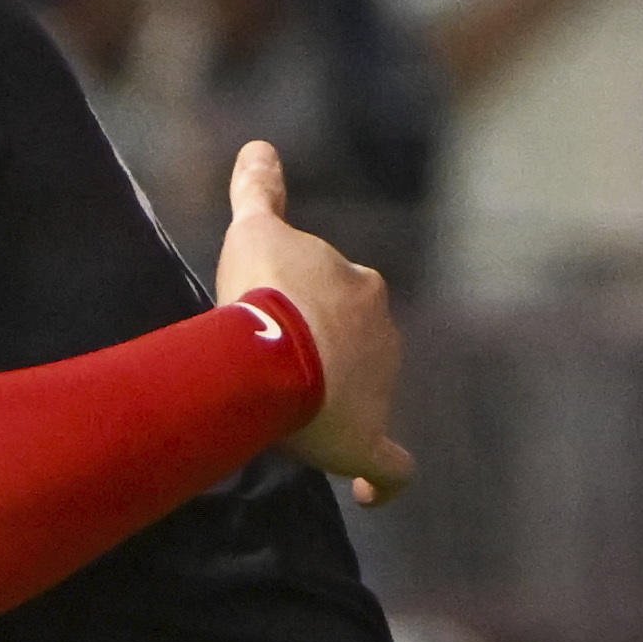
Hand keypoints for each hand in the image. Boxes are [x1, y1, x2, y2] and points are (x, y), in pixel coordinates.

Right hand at [219, 143, 412, 507]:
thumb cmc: (263, 293)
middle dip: (328, 360)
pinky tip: (368, 496)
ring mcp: (379, 389)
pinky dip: (382, 482)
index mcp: (358, 286)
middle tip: (275, 375)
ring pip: (366, 399)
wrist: (276, 351)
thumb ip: (258, 192)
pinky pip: (388, 468)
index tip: (284, 328)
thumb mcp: (254, 232)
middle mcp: (381, 333)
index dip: (314, 311)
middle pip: (357, 348)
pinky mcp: (367, 442)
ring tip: (288, 425)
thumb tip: (259, 145)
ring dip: (337, 409)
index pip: (342, 297)